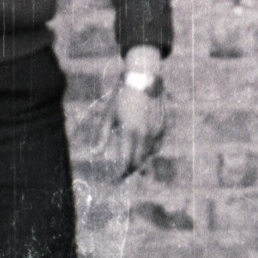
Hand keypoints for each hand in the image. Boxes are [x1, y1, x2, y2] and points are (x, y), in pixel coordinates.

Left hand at [110, 49, 165, 176]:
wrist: (142, 78)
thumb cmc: (120, 97)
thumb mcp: (108, 115)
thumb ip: (103, 137)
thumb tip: (95, 154)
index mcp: (130, 132)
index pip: (127, 162)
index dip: (121, 174)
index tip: (116, 180)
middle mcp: (145, 134)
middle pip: (140, 162)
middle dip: (131, 171)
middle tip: (123, 175)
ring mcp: (156, 131)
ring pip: (150, 156)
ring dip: (141, 163)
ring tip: (132, 166)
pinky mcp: (163, 126)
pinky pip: (157, 146)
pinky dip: (150, 152)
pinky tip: (143, 153)